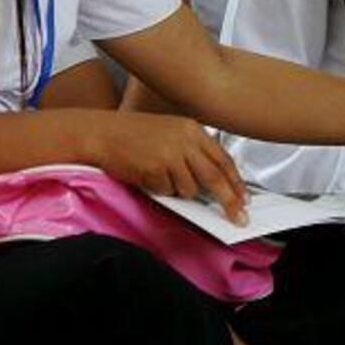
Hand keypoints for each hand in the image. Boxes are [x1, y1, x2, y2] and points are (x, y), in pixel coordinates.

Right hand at [90, 111, 247, 224]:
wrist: (101, 132)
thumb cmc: (131, 133)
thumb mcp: (169, 131)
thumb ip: (192, 150)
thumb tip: (213, 180)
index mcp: (192, 128)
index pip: (223, 159)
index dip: (236, 182)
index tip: (243, 198)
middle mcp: (185, 139)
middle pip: (216, 178)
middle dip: (229, 201)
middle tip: (237, 217)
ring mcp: (171, 154)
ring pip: (190, 189)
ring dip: (178, 190)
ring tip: (159, 174)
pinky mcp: (156, 168)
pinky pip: (167, 191)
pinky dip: (159, 189)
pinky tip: (147, 174)